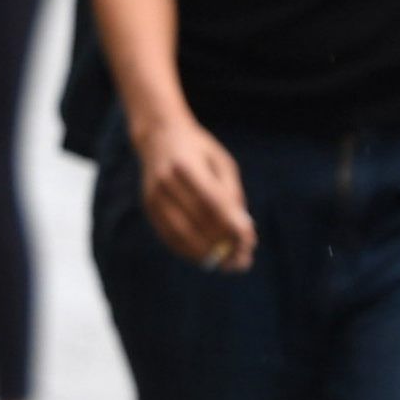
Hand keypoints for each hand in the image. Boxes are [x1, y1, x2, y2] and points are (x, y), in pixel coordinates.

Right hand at [134, 111, 257, 272]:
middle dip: (222, 243)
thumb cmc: (199, 151)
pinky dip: (188, 251)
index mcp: (187, 164)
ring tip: (226, 263)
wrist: (159, 137)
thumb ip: (231, 194)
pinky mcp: (149, 207)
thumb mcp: (222, 163)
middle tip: (243, 259)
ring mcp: (153, 196)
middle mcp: (165, 181)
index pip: (212, 201)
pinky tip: (206, 257)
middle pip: (197, 221)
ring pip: (181, 233)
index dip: (231, 224)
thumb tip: (242, 229)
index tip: (250, 241)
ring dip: (206, 252)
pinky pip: (169, 236)